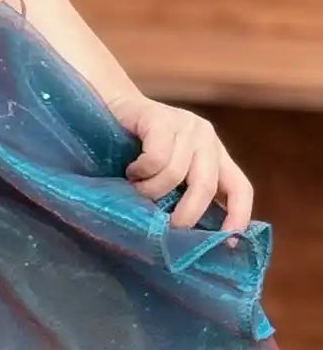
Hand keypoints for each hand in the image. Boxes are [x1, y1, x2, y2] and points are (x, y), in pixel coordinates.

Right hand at [109, 95, 253, 233]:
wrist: (110, 107)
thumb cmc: (135, 150)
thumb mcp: (167, 174)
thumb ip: (182, 194)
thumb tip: (189, 238)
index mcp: (215, 154)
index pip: (240, 187)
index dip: (238, 216)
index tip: (226, 243)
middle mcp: (206, 138)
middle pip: (207, 186)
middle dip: (186, 213)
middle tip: (165, 227)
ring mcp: (184, 125)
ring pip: (174, 174)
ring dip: (151, 191)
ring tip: (136, 190)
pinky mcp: (160, 117)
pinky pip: (156, 159)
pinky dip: (140, 172)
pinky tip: (131, 170)